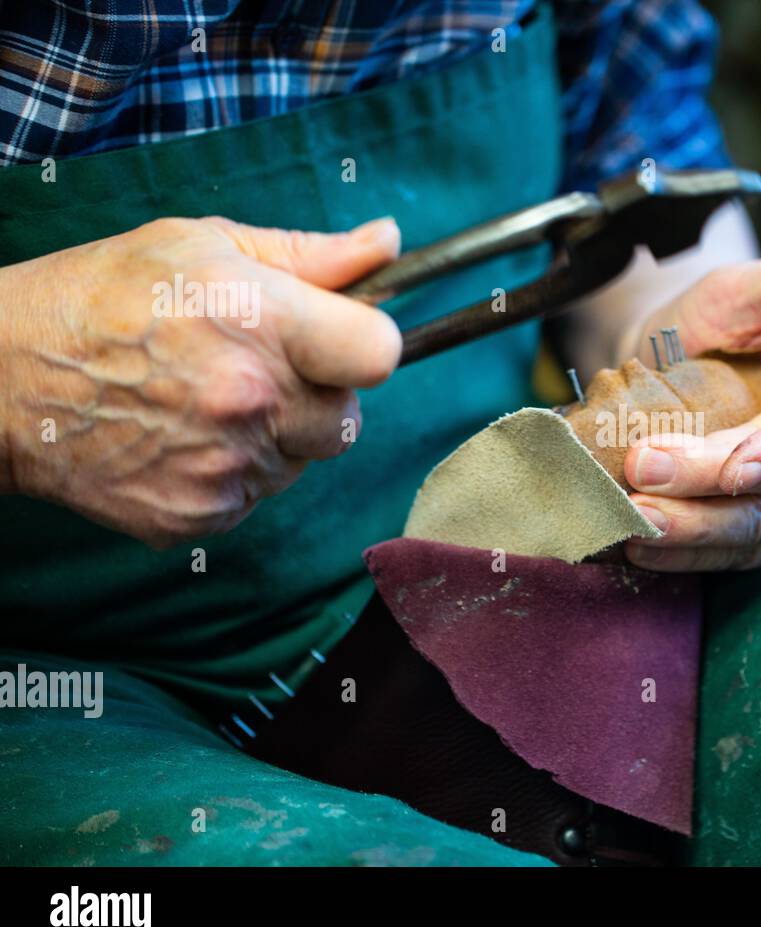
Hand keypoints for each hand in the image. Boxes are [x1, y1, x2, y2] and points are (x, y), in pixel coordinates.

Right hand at [0, 215, 401, 546]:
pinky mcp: (201, 514)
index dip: (367, 345)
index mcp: (260, 322)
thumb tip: (387, 244)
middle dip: (316, 393)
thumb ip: (308, 254)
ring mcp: (225, 465)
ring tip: (209, 399)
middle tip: (256, 368)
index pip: (379, 353)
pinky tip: (186, 436)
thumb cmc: (103, 296)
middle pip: (347, 417)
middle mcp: (250, 400)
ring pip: (303, 460)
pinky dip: (235, 471)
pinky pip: (258, 496)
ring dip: (277, 435)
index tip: (343, 340)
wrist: (3, 379)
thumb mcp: (203, 244)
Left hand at [621, 210, 760, 570]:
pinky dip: (689, 555)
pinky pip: (741, 556)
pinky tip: (639, 549)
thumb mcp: (749, 287)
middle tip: (637, 484)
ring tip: (630, 526)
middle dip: (708, 494)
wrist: (693, 364)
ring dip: (692, 536)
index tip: (735, 470)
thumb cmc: (723, 317)